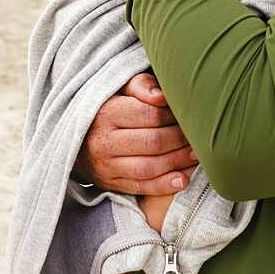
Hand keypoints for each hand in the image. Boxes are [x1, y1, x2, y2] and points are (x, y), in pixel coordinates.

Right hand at [74, 73, 196, 194]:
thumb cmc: (108, 107)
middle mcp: (104, 141)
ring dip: (177, 162)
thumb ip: (141, 86)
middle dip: (180, 139)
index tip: (185, 113)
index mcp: (107, 112)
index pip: (149, 114)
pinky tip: (183, 179)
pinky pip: (141, 188)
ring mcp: (106, 165)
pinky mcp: (110, 184)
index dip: (172, 115)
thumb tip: (162, 96)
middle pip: (152, 142)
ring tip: (196, 155)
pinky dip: (165, 185)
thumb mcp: (119, 88)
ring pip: (149, 167)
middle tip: (197, 135)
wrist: (77, 138)